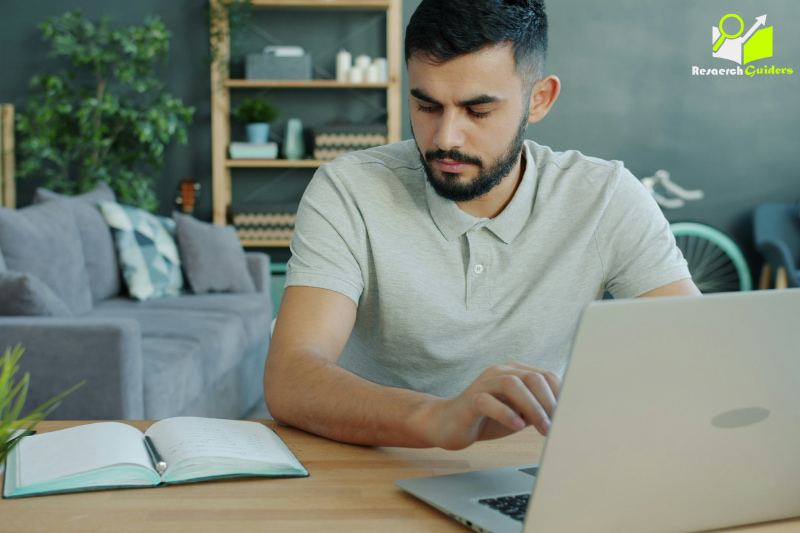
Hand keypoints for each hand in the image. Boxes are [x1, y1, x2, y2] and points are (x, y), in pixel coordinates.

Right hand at [428, 362, 560, 449]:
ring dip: (532, 408)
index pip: (546, 376)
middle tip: (555, 427)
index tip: (568, 417)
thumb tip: (566, 417)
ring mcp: (483, 384)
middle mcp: (500, 373)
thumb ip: (538, 410)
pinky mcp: (470, 400)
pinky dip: (506, 413)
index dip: (560, 396)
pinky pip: (488, 401)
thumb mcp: (519, 413)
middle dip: (548, 403)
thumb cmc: (487, 419)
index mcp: (515, 373)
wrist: (449, 424)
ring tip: (542, 429)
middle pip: (532, 378)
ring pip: (512, 385)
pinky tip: (516, 426)